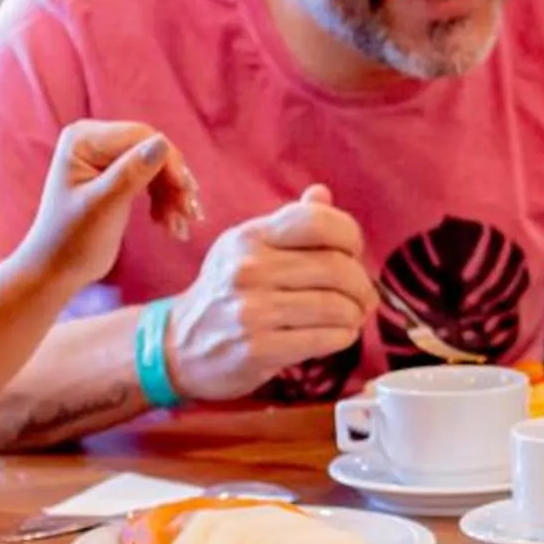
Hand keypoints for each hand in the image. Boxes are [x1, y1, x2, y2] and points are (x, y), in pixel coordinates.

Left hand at [14, 121, 199, 290]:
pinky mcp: (116, 176)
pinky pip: (151, 180)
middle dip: (174, 183)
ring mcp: (105, 157)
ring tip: (181, 228)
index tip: (187, 194)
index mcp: (83, 139)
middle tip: (190, 216)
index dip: (169, 162)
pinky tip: (170, 226)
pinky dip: (164, 202)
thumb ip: (132, 172)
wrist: (56, 271)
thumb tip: (164, 143)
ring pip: (157, 167)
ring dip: (173, 196)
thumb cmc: (71, 240)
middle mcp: (94, 140)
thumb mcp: (103, 206)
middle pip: (152, 150)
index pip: (140, 136)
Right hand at [161, 185, 379, 400]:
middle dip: (362, 285)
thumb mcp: (248, 248)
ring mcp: (252, 311)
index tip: (353, 254)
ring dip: (355, 315)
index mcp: (251, 237)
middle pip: (336, 267)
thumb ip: (289, 223)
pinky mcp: (258, 349)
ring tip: (352, 318)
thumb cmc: (225, 294)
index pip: (317, 220)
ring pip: (335, 306)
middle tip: (364, 297)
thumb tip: (322, 193)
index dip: (350, 236)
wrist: (180, 345)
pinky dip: (343, 338)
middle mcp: (249, 269)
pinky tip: (339, 336)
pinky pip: (324, 339)